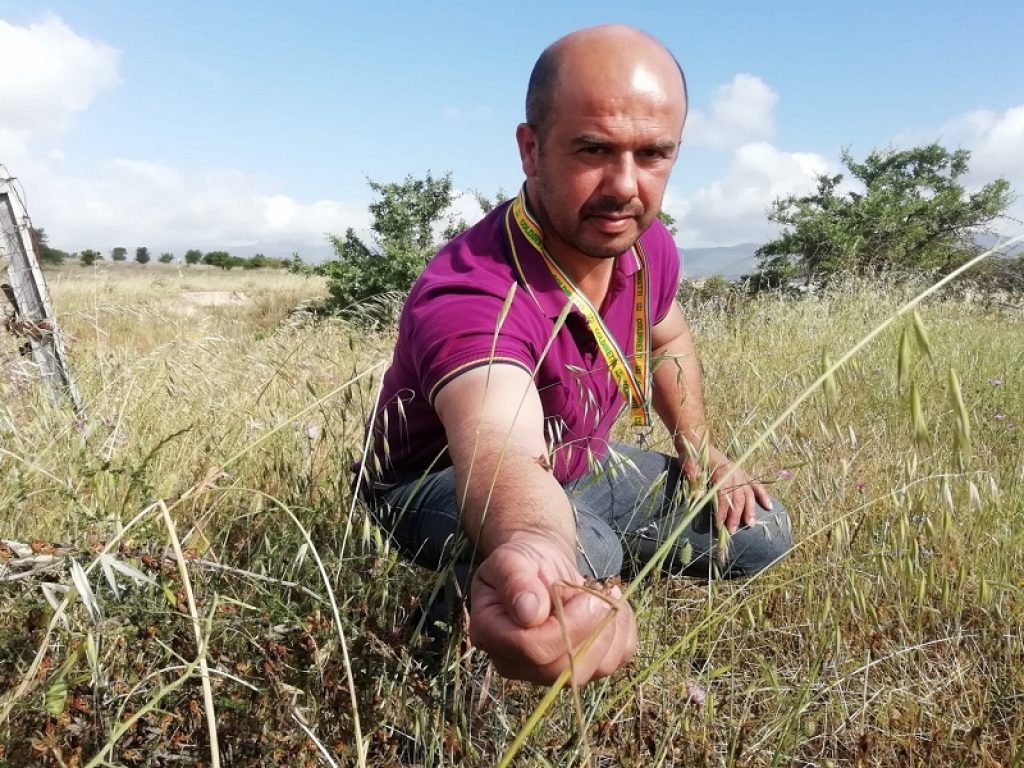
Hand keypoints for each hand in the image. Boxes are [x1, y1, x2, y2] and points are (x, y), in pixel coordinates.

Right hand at [468, 534, 636, 684]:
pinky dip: (623, 632)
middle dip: (589, 629)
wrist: (541, 566)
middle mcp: (518, 663)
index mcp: (492, 635)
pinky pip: (613, 661)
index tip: (580, 592)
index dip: (563, 625)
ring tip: (604, 595)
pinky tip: (614, 607)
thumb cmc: (523, 561)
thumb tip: (530, 612)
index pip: (531, 649)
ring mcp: (550, 670)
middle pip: (562, 670)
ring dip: (609, 629)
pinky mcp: (581, 667)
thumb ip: (514, 581)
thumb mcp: (510, 559)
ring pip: (591, 670)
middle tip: (598, 594)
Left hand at [684, 446, 772, 533]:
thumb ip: (693, 476)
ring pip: (748, 493)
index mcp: (721, 470)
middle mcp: (734, 472)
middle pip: (738, 496)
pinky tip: (768, 506)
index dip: (723, 510)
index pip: (725, 494)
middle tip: (732, 531)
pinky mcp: (741, 472)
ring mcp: (739, 472)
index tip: (719, 524)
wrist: (697, 442)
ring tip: (750, 524)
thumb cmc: (691, 455)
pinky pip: (755, 484)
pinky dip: (762, 494)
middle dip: (736, 515)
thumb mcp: (688, 464)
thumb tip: (698, 492)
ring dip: (750, 509)